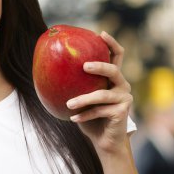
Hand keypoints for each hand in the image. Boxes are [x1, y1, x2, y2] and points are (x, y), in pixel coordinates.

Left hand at [66, 31, 132, 154]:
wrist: (103, 140)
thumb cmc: (90, 115)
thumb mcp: (82, 96)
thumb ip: (76, 83)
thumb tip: (48, 68)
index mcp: (113, 77)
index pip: (117, 55)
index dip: (111, 43)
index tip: (99, 33)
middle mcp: (122, 85)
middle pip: (113, 69)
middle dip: (99, 66)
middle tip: (84, 66)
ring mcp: (124, 98)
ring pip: (102, 94)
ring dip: (83, 99)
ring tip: (69, 104)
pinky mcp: (123, 111)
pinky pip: (100, 110)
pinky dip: (84, 115)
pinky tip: (72, 118)